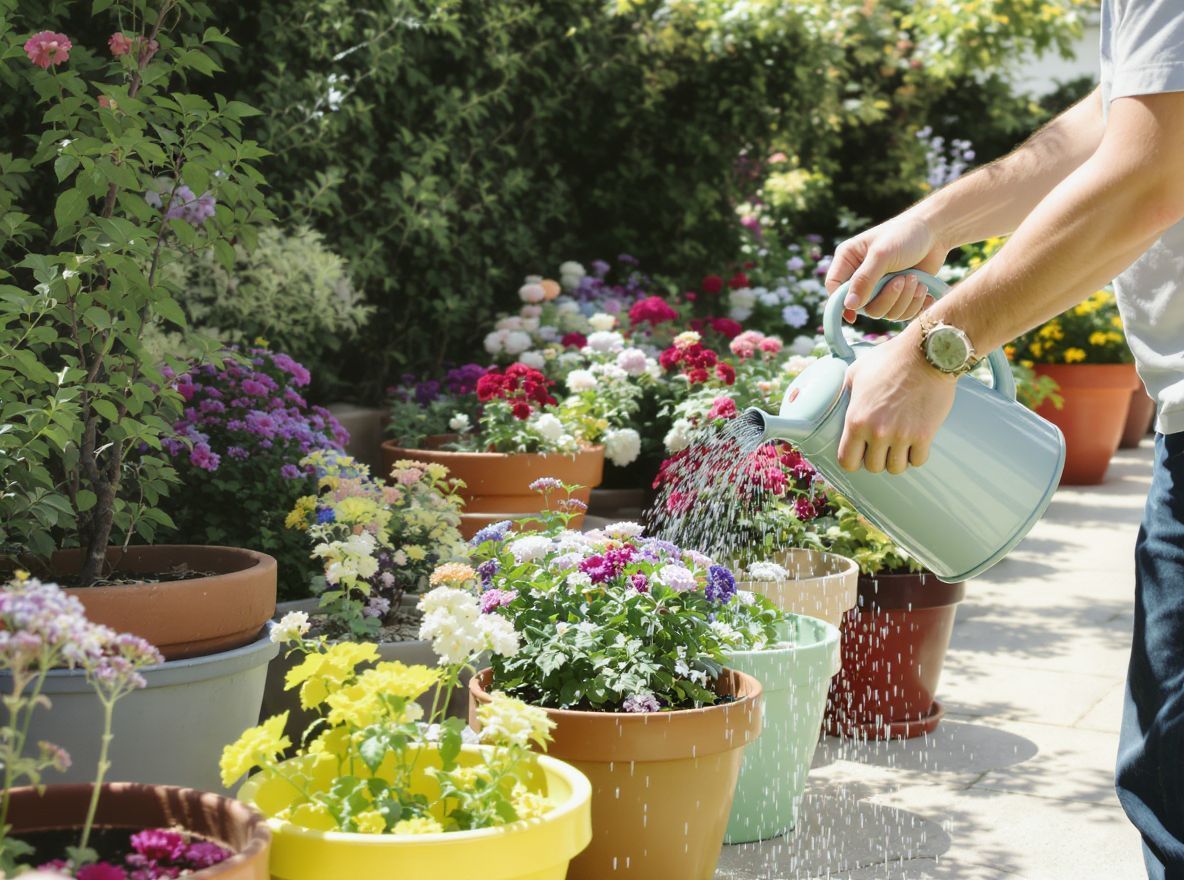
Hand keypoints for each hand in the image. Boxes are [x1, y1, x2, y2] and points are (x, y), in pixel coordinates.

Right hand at [825, 214, 948, 322]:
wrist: (937, 232)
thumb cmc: (905, 234)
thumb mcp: (881, 255)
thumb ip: (863, 280)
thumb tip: (849, 306)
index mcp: (849, 261)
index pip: (834, 288)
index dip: (841, 304)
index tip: (853, 314)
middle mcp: (861, 277)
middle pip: (863, 307)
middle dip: (887, 297)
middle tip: (903, 279)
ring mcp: (880, 288)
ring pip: (884, 313)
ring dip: (904, 300)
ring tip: (916, 279)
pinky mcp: (899, 296)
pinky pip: (901, 314)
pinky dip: (914, 304)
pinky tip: (924, 290)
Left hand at [838, 333, 956, 473]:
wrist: (926, 353)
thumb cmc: (890, 359)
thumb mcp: (855, 372)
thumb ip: (844, 393)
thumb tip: (835, 401)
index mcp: (856, 419)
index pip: (847, 462)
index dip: (852, 460)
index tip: (858, 453)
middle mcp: (877, 432)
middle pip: (873, 467)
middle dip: (876, 458)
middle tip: (881, 445)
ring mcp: (902, 436)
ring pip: (896, 468)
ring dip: (896, 459)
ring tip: (898, 445)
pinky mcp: (924, 435)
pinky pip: (918, 460)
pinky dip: (916, 455)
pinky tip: (914, 443)